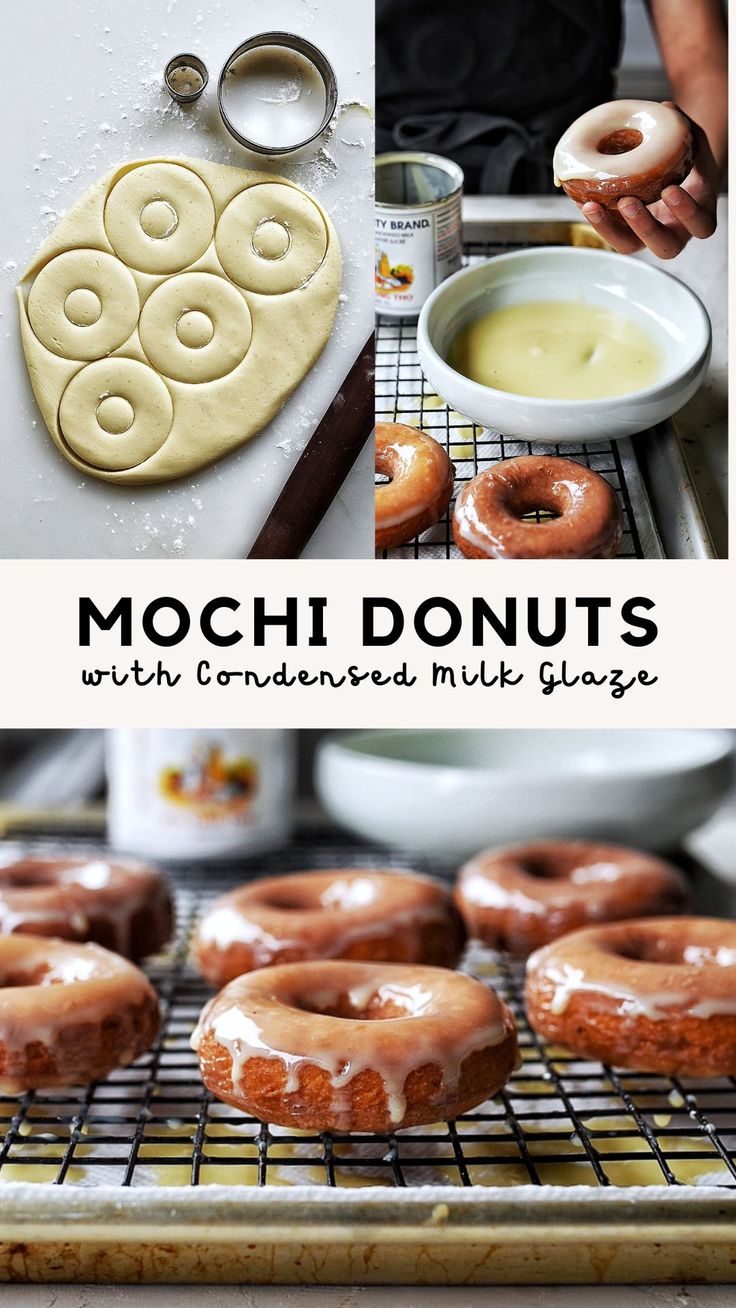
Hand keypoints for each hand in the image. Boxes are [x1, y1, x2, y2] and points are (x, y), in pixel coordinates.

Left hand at [578, 107, 718, 259]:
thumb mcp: (693, 142)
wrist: (679, 172)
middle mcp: (675, 231)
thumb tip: (665, 108)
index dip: (686, 212)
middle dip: (644, 227)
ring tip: (593, 206)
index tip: (670, 190)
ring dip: (611, 230)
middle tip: (627, 202)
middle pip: (665, 247)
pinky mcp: (627, 232)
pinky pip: (611, 233)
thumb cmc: (690, 158)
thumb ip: (685, 128)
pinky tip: (584, 202)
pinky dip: (597, 220)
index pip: (701, 224)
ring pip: (631, 246)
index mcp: (699, 213)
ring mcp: (649, 235)